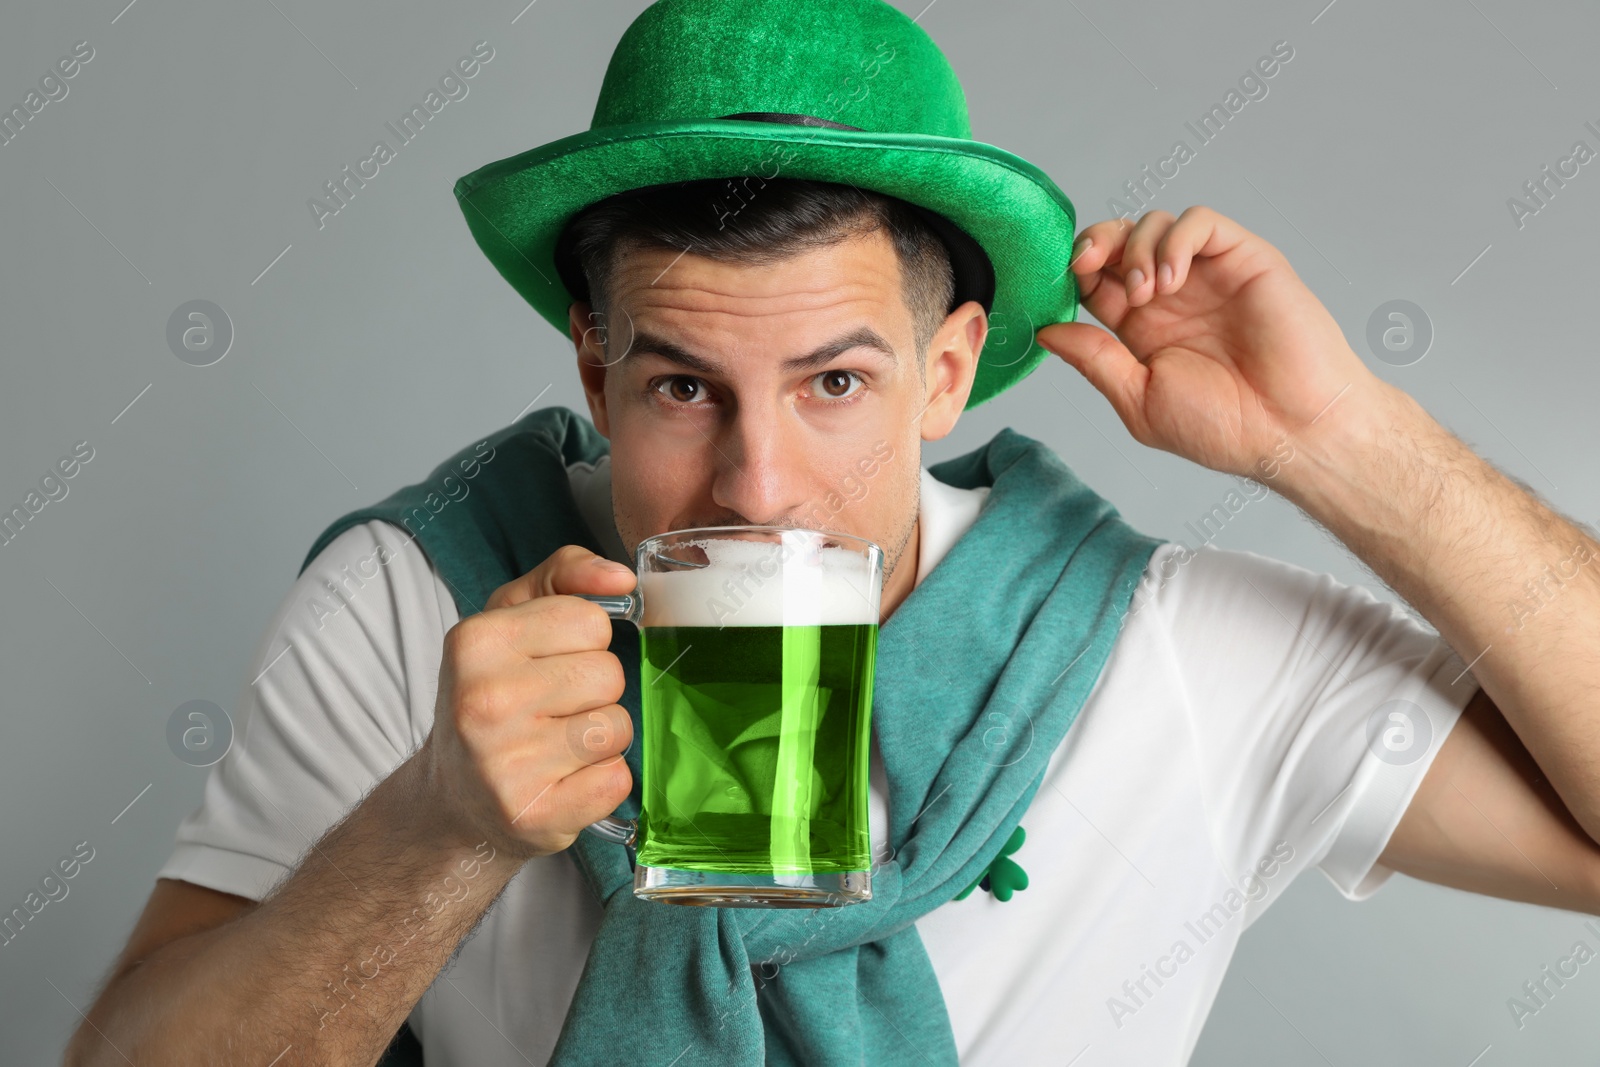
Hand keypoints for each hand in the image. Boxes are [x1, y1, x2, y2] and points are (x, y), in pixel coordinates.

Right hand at [421, 545, 637, 860]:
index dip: (583, 642)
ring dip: (601, 737)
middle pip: (609, 674)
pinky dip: (601, 781)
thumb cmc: (492, 695)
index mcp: (476, 642)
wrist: (454, 797)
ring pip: (618, 727)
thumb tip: (621, 578)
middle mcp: (484, 701)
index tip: (550, 663)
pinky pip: (617, 780)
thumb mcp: (510, 618)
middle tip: (553, 710)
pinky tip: (564, 780)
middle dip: (595, 691)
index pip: (590, 621)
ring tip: (558, 745)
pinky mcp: (537, 815)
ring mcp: (507, 764)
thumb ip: (564, 575)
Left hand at [1035, 206, 1379, 480]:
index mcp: (1143, 330)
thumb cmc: (1225, 427)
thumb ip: (1094, 360)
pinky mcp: (1244, 259)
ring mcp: (1208, 275)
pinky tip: (1171, 279)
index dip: (1074, 273)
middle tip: (1085, 264)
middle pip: (1120, 241)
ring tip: (1144, 293)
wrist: (1290, 430)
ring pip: (1155, 224)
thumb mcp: (1139, 398)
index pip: (1096, 279)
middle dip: (1094, 243)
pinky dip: (1175, 239)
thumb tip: (1046, 332)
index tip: (1061, 284)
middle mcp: (1173, 297)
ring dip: (1135, 248)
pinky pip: (1200, 223)